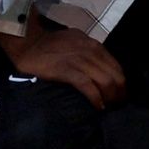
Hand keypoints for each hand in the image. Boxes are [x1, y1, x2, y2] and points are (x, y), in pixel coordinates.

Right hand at [2, 17, 126, 108]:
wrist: (27, 42)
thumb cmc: (49, 44)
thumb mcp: (75, 41)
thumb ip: (88, 52)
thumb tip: (99, 70)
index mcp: (93, 44)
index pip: (116, 66)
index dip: (120, 83)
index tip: (119, 95)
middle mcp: (90, 51)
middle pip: (115, 75)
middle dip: (119, 93)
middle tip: (116, 105)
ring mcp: (79, 60)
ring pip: (105, 81)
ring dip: (110, 97)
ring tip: (108, 107)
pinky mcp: (67, 70)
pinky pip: (88, 86)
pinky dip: (96, 98)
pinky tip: (98, 106)